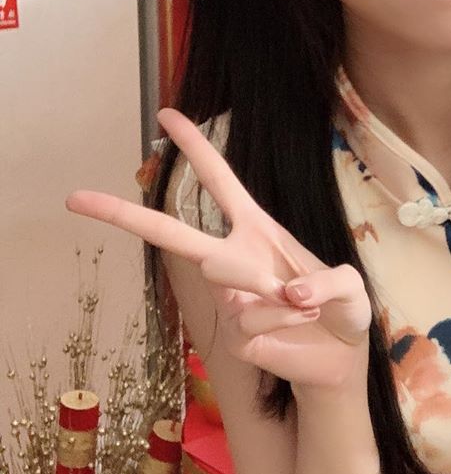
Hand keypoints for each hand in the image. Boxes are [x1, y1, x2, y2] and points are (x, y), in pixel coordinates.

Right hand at [65, 108, 371, 388]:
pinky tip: (298, 325)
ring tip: (305, 307)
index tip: (167, 115)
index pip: (219, 182)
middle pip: (170, 233)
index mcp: (256, 230)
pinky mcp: (233, 335)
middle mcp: (232, 259)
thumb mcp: (350, 286)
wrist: (342, 358)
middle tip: (76, 198)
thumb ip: (325, 283)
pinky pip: (252, 319)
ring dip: (276, 293)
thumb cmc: (342, 310)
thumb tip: (286, 293)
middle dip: (123, 215)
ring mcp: (227, 299)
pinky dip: (284, 321)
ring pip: (232, 280)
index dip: (195, 148)